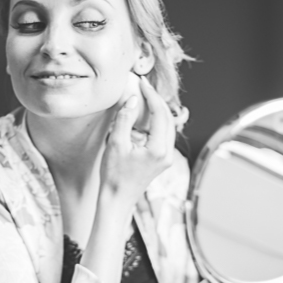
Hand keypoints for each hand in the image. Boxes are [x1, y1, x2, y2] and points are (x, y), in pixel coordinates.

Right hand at [99, 74, 176, 202]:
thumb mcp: (116, 144)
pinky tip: (146, 115)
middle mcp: (167, 153)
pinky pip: (164, 135)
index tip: (142, 83)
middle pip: (169, 118)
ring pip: (168, 127)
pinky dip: (157, 122)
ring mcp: (167, 158)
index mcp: (158, 149)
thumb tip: (134, 100)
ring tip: (145, 97)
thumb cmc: (113, 175)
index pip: (161, 114)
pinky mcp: (162, 160)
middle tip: (144, 86)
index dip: (152, 95)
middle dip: (157, 100)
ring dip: (159, 110)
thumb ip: (125, 119)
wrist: (117, 200)